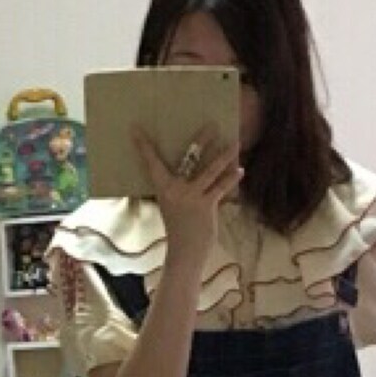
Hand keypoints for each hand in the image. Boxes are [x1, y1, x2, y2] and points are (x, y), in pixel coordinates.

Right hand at [132, 123, 242, 265]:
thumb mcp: (171, 205)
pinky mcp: (206, 206)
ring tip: (236, 143)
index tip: (135, 127)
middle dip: (201, 140)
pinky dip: (231, 179)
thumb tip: (190, 172)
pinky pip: (220, 188)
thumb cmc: (178, 229)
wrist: (184, 253)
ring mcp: (191, 197)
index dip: (143, 145)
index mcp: (162, 188)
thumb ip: (177, 188)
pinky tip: (240, 170)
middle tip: (212, 124)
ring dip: (224, 156)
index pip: (151, 162)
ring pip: (210, 171)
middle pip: (188, 158)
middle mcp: (175, 189)